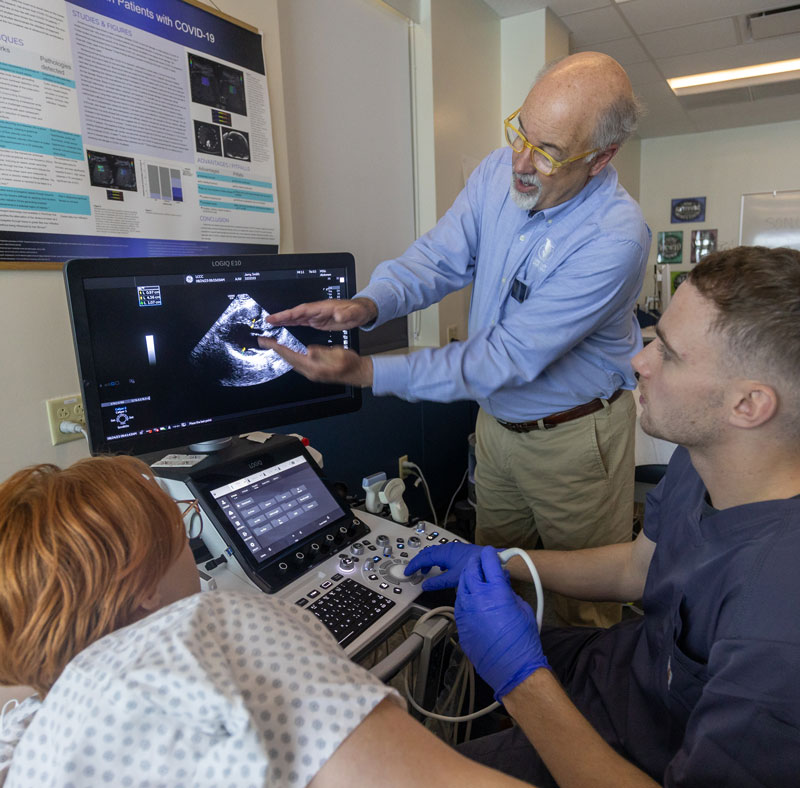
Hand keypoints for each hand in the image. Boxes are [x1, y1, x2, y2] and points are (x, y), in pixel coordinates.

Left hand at [257, 338, 372, 386]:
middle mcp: (310, 372)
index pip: (290, 355)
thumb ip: (322, 353)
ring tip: (273, 345)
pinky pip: (297, 364)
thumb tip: (309, 351)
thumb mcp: (338, 354)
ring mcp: (312, 374)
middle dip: (275, 350)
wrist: (358, 373)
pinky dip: (290, 357)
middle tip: (263, 341)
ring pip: (291, 363)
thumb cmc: (351, 363)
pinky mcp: (314, 372)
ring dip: (281, 354)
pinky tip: (288, 352)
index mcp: (315, 368)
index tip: (265, 341)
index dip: (276, 347)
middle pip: (288, 360)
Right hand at [266, 297, 377, 330]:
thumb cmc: (358, 311)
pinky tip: (284, 326)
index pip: (303, 310)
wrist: (361, 312)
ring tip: (271, 323)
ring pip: (297, 317)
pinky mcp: (318, 321)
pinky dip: (292, 323)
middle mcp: (317, 310)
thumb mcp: (355, 312)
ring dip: (284, 320)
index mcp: (323, 307)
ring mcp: (317, 316)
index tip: (278, 316)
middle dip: (282, 316)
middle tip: (267, 320)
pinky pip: (302, 322)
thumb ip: (346, 313)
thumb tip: (339, 314)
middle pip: (296, 313)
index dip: (290, 313)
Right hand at [404, 543, 484, 590]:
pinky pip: (443, 554)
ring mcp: (454, 549)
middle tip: (412, 570)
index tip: (408, 571)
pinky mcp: (460, 552)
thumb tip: (426, 586)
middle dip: (419, 561)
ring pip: (435, 553)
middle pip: (428, 553)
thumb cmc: (476, 566)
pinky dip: (437, 561)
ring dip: (428, 561)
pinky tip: (441, 568)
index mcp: (444, 553)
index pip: (423, 558)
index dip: (414, 565)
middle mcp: (448, 548)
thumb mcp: (454, 578)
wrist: (492, 560)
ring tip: (425, 570)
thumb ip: (439, 582)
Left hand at [455, 546, 547, 701]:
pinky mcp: (460, 624)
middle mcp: (477, 598)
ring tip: (477, 580)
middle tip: (482, 563)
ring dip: (468, 579)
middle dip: (476, 563)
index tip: (490, 553)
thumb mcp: (523, 607)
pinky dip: (465, 597)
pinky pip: (459, 604)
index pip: (488, 562)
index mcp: (496, 591)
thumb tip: (501, 581)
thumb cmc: (522, 640)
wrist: (513, 668)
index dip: (490, 554)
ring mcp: (465, 611)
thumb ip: (508, 590)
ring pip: (461, 586)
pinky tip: (473, 600)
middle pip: (470, 570)